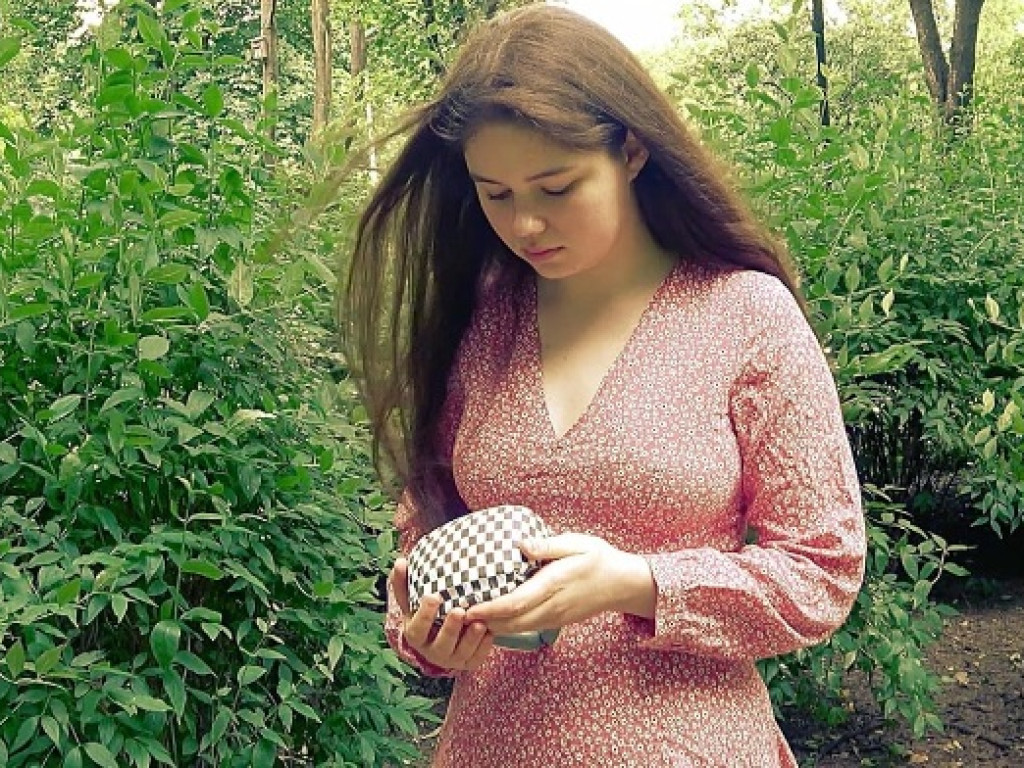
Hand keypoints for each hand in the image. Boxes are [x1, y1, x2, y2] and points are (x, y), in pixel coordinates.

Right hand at [390, 558, 494, 670]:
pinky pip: (477, 657)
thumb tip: (401, 561)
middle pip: (441, 644)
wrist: (439, 640)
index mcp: (416, 636)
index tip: (433, 596)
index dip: (424, 615)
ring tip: (479, 623)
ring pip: (462, 653)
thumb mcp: (412, 602)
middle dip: (450, 628)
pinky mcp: (469, 663)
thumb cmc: (425, 615)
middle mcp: (432, 652)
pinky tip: (490, 631)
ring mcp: (451, 660)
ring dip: (471, 639)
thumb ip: (404, 584)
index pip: (417, 629)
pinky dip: (483, 645)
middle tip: (459, 611)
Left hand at [463, 533, 655, 635]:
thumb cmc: (598, 559)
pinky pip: (525, 628)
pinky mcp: (555, 622)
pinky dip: (506, 626)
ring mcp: (554, 618)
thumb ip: (549, 545)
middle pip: (511, 623)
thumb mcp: (577, 543)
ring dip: (492, 626)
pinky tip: (492, 618)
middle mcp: (552, 608)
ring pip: (517, 629)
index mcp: (554, 585)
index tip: (467, 606)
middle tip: (456, 616)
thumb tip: (521, 545)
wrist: (622, 584)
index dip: (489, 608)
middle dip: (482, 622)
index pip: (516, 603)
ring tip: (467, 619)